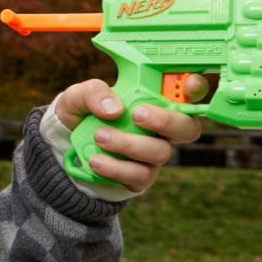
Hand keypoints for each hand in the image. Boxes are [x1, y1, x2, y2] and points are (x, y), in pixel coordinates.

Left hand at [55, 77, 205, 191]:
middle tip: (138, 114)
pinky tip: (96, 159)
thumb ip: (94, 93)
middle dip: (166, 121)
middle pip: (188, 128)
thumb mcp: (80, 96)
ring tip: (100, 136)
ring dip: (129, 144)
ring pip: (160, 153)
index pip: (187, 92)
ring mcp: (153, 154)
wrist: (66, 145)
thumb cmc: (83, 112)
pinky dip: (115, 168)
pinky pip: (139, 176)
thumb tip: (115, 109)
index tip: (188, 83)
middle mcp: (162, 128)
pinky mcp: (140, 177)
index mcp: (154, 99)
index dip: (195, 87)